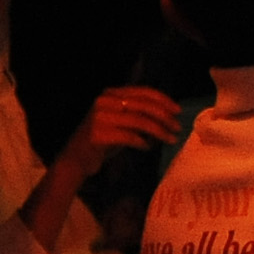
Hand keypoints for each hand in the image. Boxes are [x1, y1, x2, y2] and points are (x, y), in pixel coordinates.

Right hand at [62, 84, 188, 174]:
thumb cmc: (102, 142)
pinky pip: (129, 136)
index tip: (177, 110)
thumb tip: (166, 116)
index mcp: (111, 93)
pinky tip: (147, 148)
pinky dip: (142, 142)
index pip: (143, 92)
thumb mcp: (121, 124)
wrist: (75, 161)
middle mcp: (105, 101)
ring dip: (159, 131)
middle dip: (164, 117)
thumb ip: (138, 116)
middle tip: (177, 128)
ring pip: (139, 121)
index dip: (163, 100)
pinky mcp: (99, 133)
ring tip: (170, 139)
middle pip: (144, 105)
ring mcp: (100, 116)